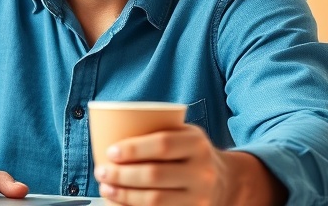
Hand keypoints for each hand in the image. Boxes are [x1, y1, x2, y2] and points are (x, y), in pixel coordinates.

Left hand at [93, 124, 286, 205]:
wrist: (226, 182)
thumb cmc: (191, 153)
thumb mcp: (184, 134)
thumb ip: (158, 130)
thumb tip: (110, 129)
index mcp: (197, 144)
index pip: (162, 145)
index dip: (133, 149)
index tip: (110, 152)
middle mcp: (202, 172)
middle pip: (154, 175)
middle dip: (121, 175)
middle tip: (100, 172)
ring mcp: (200, 198)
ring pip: (155, 200)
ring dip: (124, 195)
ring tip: (106, 189)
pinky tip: (120, 204)